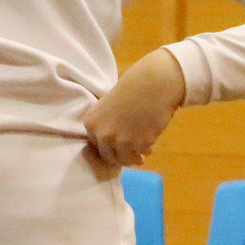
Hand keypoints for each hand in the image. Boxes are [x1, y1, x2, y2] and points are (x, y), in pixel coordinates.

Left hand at [83, 48, 185, 166]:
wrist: (152, 84)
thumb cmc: (131, 90)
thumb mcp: (107, 106)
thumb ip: (104, 124)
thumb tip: (109, 145)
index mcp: (91, 123)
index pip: (96, 145)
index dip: (108, 146)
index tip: (117, 145)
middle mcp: (102, 134)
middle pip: (109, 157)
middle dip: (120, 155)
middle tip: (130, 153)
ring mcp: (120, 141)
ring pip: (125, 160)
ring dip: (133, 158)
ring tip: (141, 154)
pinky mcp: (139, 144)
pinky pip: (142, 154)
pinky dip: (147, 150)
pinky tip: (150, 143)